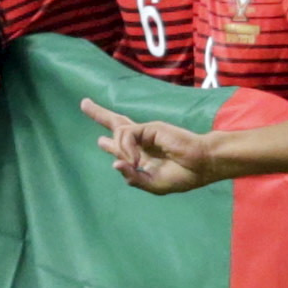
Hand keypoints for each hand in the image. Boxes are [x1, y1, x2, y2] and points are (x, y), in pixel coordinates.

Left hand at [83, 97, 217, 193]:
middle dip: (99, 114)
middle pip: (117, 124)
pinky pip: (127, 134)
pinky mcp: (150, 128)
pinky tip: (137, 160)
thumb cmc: (183, 176)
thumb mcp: (153, 184)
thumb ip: (134, 177)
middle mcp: (143, 141)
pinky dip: (127, 148)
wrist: (202, 165)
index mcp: (144, 155)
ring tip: (136, 162)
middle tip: (84, 103)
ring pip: (118, 129)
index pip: (123, 145)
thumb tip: (115, 163)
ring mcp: (146, 133)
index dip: (111, 143)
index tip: (101, 141)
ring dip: (118, 147)